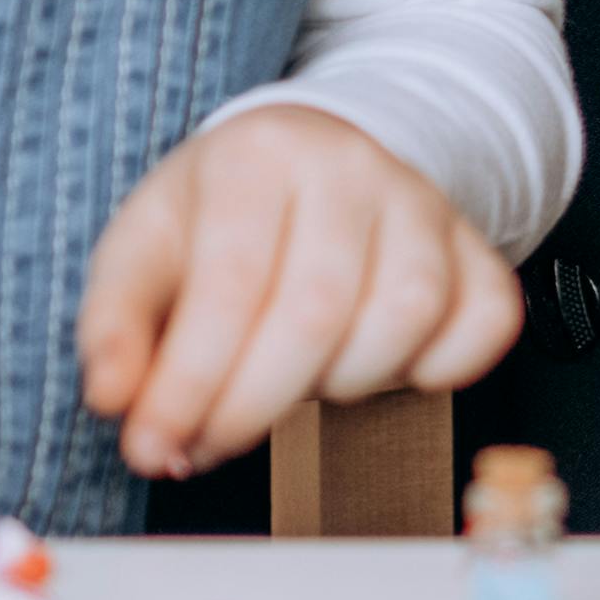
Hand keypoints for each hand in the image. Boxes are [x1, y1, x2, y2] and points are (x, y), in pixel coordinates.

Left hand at [75, 103, 526, 481]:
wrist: (307, 161)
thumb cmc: (218, 219)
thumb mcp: (143, 251)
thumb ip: (116, 326)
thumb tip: (114, 399)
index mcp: (258, 153)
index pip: (230, 283)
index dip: (190, 383)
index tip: (153, 447)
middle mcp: (351, 164)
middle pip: (317, 310)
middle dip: (251, 406)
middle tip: (204, 445)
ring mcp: (425, 202)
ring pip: (406, 317)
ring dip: (342, 385)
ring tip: (292, 384)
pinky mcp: (476, 244)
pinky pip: (485, 322)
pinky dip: (438, 369)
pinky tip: (378, 369)